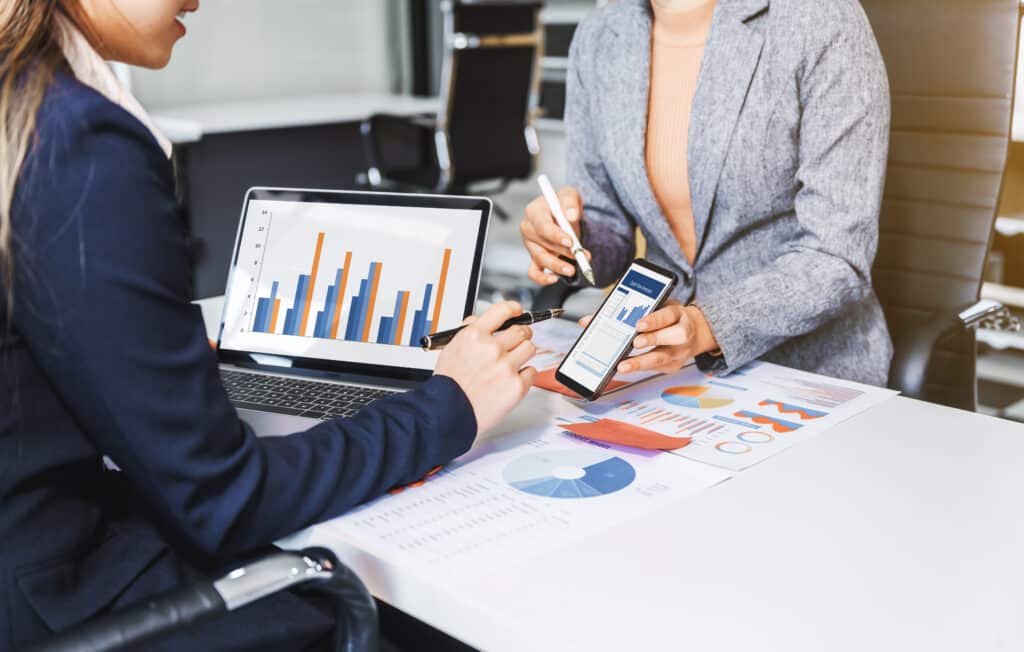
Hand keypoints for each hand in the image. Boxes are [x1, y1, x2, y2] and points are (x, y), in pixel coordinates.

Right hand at [434, 301, 537, 434]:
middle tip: (519, 340)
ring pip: (530, 348)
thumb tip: (481, 320)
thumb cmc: (448, 385)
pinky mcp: (517, 385)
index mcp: (474, 336)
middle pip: (522, 330)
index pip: (502, 310)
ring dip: (523, 353)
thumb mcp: (450, 349)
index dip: (514, 309)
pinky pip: (531, 371)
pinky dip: (525, 375)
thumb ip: (468, 332)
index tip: (518, 311)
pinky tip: (511, 380)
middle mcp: (492, 348)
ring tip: (512, 363)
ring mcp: (506, 367)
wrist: (448, 413)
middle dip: (522, 334)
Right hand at [520, 186, 590, 285]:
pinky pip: (534, 272)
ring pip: (540, 259)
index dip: (556, 235)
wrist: (565, 215)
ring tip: (573, 269)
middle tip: (580, 256)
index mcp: (533, 212)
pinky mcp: (534, 258)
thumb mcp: (570, 195)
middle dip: (563, 252)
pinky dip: (543, 278)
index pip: (542, 226)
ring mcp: (530, 245)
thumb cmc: (564, 205)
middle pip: (543, 244)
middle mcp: (528, 229)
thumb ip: (570, 202)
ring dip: (557, 266)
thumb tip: (571, 215)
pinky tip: (555, 278)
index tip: (570, 242)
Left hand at [578, 301, 717, 374]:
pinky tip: (626, 368)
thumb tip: (587, 321)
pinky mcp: (674, 365)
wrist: (696, 331)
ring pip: (663, 358)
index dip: (654, 320)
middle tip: (635, 342)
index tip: (639, 324)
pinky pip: (656, 369)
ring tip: (624, 366)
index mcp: (678, 314)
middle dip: (653, 339)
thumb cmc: (668, 318)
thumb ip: (625, 311)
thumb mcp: (655, 306)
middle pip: (674, 336)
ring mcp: (680, 351)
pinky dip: (640, 369)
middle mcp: (683, 333)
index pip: (668, 315)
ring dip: (641, 362)